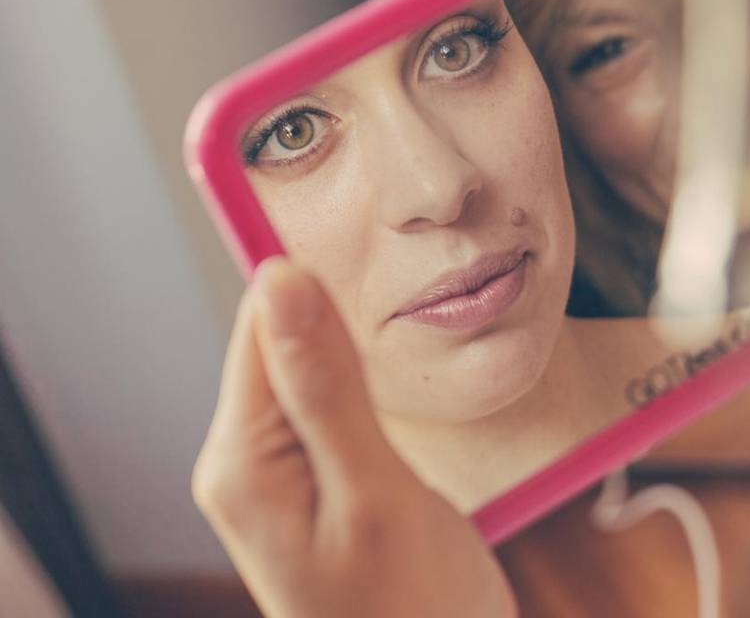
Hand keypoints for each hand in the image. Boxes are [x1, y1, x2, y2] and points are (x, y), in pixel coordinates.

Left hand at [192, 258, 515, 617]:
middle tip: (405, 318)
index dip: (314, 288)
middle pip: (279, 345)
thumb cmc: (411, 604)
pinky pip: (321, 404)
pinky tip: (388, 391)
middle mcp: (242, 462)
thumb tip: (280, 279)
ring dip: (353, 354)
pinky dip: (357, 385)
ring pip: (305, 370)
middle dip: (338, 323)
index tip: (375, 261)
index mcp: (242, 461)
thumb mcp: (372, 492)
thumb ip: (323, 387)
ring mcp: (274, 474)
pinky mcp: (308, 480)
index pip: (260, 329)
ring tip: (401, 357)